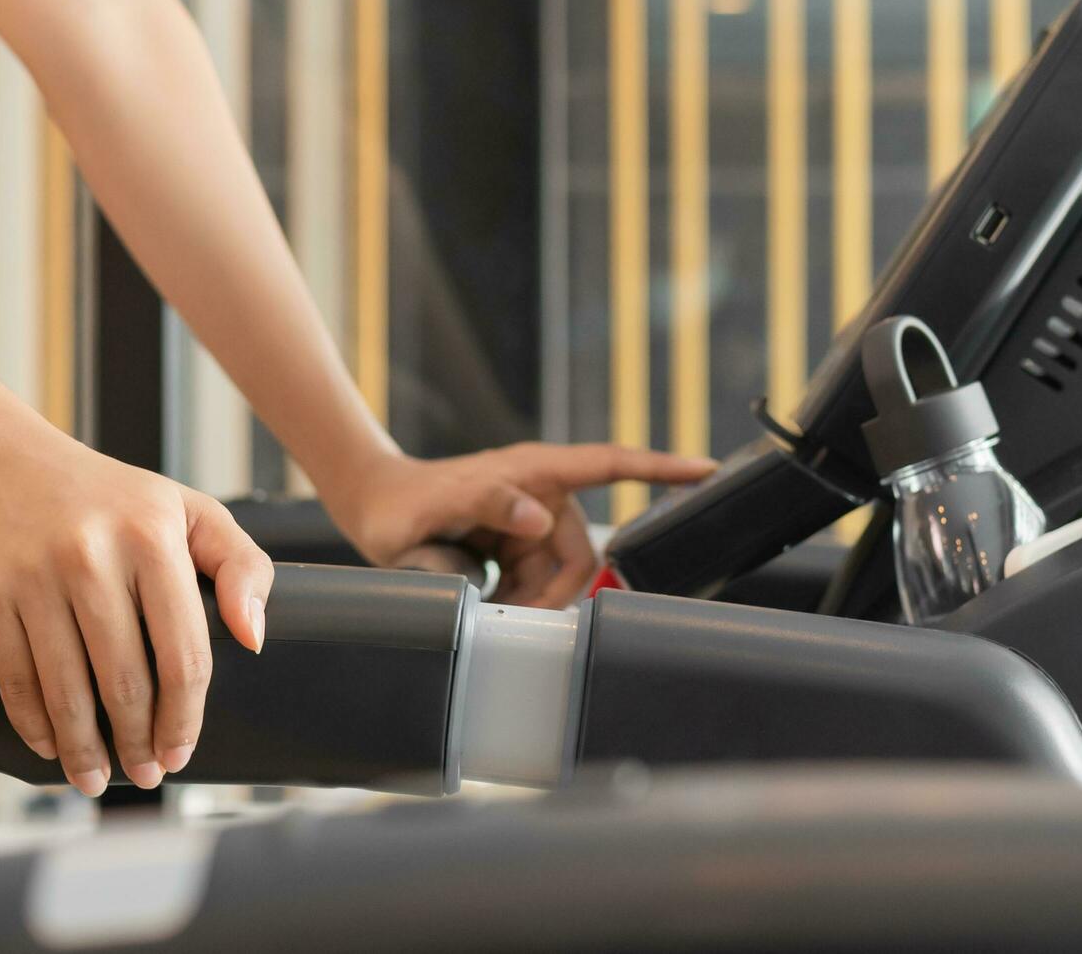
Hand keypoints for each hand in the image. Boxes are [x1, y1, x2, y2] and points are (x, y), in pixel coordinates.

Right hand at [0, 436, 272, 796]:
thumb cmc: (108, 498)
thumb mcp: (188, 512)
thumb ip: (240, 567)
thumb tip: (254, 637)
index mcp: (153, 537)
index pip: (183, 653)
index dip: (184, 716)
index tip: (181, 751)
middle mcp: (93, 555)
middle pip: (126, 682)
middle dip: (138, 742)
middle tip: (145, 774)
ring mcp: (35, 576)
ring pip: (67, 691)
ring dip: (84, 749)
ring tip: (95, 777)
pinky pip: (16, 679)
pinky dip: (34, 724)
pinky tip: (51, 745)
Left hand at [320, 444, 715, 606]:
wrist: (375, 510)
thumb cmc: (403, 503)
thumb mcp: (438, 505)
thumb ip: (488, 502)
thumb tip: (538, 516)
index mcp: (534, 471)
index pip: (611, 464)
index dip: (661, 468)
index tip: (706, 471)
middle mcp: (541, 493)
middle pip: (582, 552)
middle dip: (556, 592)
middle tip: (514, 618)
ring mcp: (532, 520)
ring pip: (562, 576)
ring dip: (534, 601)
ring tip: (491, 608)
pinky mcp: (521, 544)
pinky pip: (542, 582)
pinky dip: (522, 601)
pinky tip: (491, 602)